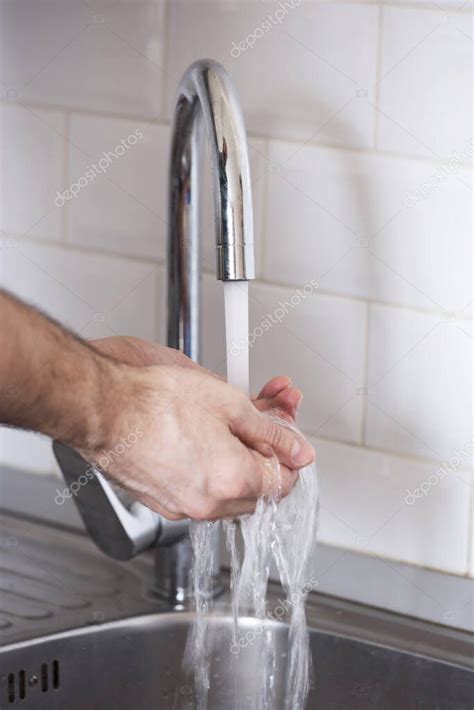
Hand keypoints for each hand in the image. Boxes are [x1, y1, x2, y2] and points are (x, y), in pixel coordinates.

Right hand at [81, 346, 313, 520]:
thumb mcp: (229, 403)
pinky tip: (204, 437)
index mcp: (231, 480)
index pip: (285, 483)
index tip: (286, 435)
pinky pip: (200, 492)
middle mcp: (208, 504)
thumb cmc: (154, 400)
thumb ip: (271, 431)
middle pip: (259, 491)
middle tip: (262, 421)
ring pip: (229, 492)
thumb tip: (298, 449)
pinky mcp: (161, 501)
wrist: (102, 407)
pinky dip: (210, 470)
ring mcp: (181, 507)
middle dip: (266, 455)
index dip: (290, 455)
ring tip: (230, 422)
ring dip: (239, 461)